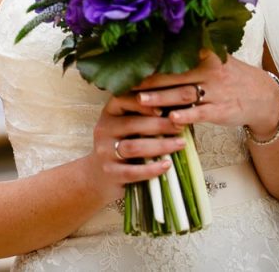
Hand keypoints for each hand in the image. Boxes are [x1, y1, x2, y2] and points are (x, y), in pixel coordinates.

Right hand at [85, 90, 186, 204]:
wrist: (98, 178)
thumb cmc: (121, 147)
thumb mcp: (126, 128)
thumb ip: (143, 116)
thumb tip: (177, 107)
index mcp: (109, 114)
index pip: (122, 100)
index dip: (143, 102)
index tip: (165, 107)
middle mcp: (103, 130)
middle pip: (132, 124)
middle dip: (160, 124)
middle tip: (181, 126)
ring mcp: (104, 152)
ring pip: (133, 147)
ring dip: (160, 145)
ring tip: (180, 144)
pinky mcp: (110, 173)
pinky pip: (133, 171)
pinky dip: (152, 168)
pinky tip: (167, 165)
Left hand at [131, 49, 278, 137]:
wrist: (263, 96)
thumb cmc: (230, 77)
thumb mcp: (215, 59)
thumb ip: (190, 54)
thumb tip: (158, 45)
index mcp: (206, 55)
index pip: (175, 55)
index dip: (152, 59)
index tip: (129, 62)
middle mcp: (210, 71)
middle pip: (175, 75)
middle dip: (149, 80)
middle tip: (126, 84)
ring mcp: (216, 92)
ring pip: (184, 94)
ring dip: (161, 98)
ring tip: (140, 101)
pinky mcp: (220, 110)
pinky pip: (200, 113)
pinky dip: (185, 116)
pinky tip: (169, 118)